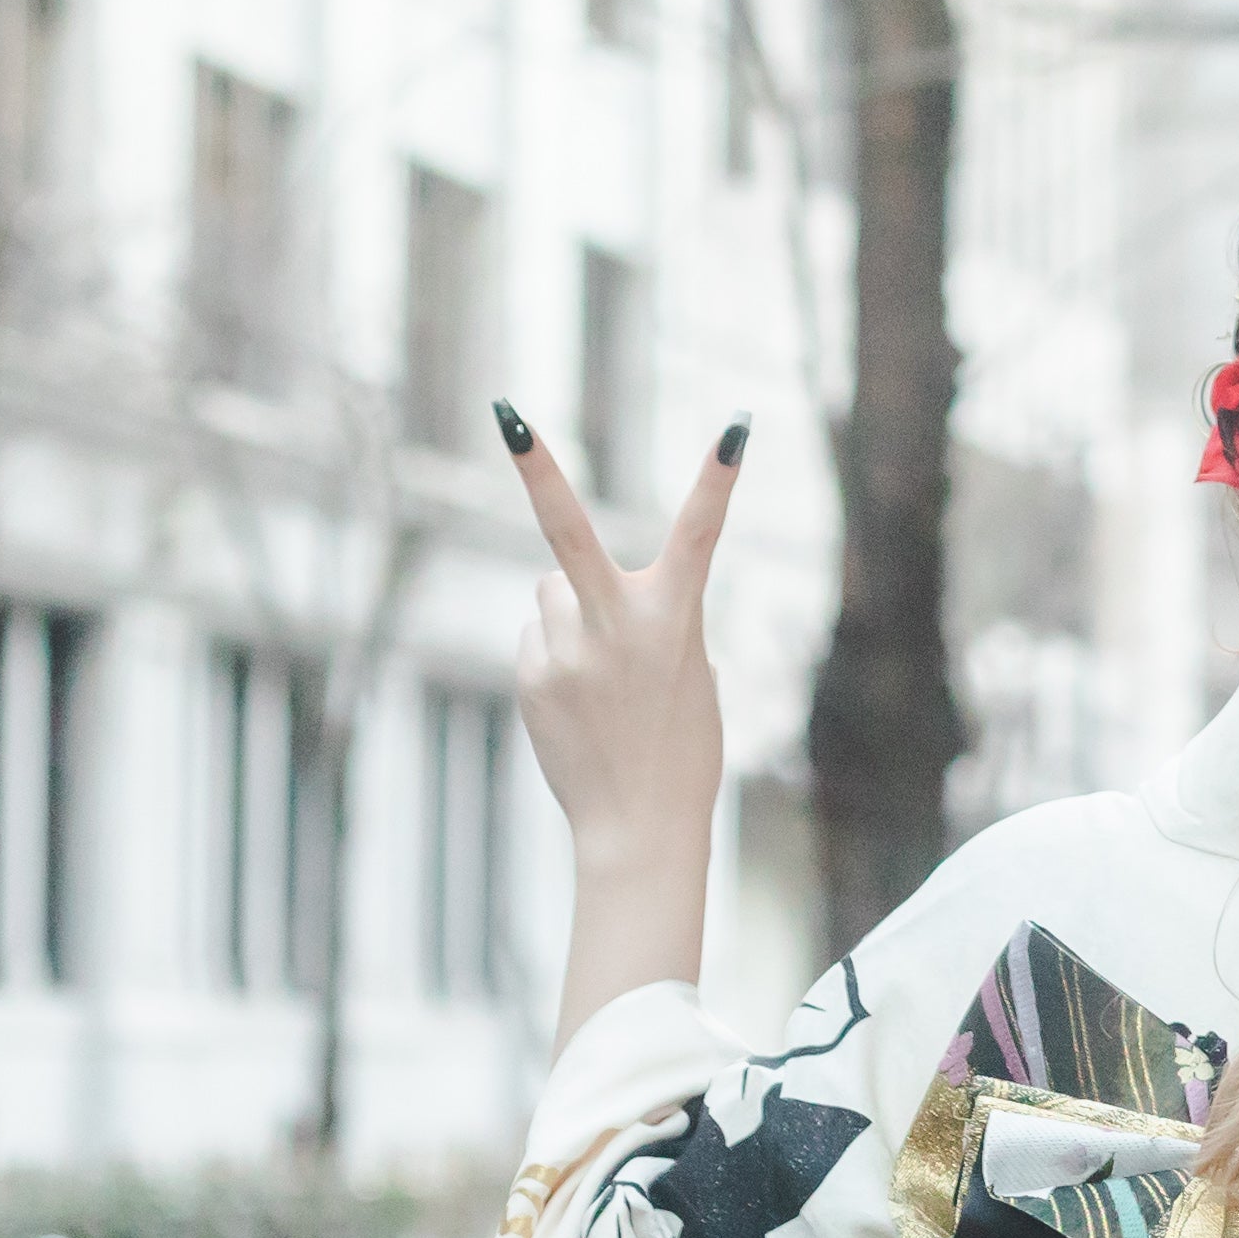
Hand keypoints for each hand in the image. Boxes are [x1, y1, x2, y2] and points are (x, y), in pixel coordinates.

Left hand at [508, 404, 743, 1041]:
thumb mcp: (687, 674)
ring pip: (552, 594)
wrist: (637, 827)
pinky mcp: (529, 677)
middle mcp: (612, 627)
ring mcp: (561, 653)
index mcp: (673, 622)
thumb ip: (639, 620)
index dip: (718, 481)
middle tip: (505, 410)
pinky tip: (579, 706)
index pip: (700, 537)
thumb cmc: (681, 749)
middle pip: (566, 532)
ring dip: (570, 616)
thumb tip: (563, 592)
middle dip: (536, 467)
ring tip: (600, 677)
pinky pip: (537, 639)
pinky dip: (555, 659)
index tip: (734, 428)